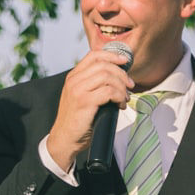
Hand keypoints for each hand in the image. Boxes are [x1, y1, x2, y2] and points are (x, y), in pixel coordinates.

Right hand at [46, 48, 134, 169]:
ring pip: (107, 77)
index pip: (94, 55)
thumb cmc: (77, 120)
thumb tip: (118, 77)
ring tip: (124, 98)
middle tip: (130, 86)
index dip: (112, 55)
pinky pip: (108, 92)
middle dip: (121, 74)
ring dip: (121, 87)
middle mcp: (74, 80)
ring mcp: (78, 90)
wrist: (64, 139)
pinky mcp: (84, 101)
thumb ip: (94, 85)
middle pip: (104, 65)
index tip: (125, 61)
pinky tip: (120, 105)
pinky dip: (119, 97)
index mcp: (73, 76)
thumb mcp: (82, 96)